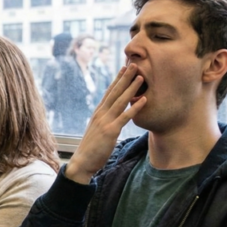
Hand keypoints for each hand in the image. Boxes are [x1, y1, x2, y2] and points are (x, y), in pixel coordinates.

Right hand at [64, 65, 145, 184]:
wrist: (82, 162)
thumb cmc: (91, 149)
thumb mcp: (97, 130)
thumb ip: (105, 121)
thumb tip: (113, 117)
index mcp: (98, 112)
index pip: (109, 92)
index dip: (117, 79)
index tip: (124, 68)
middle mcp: (101, 114)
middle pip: (115, 92)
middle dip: (125, 78)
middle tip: (134, 64)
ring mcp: (105, 121)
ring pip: (120, 101)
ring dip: (131, 88)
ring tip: (141, 77)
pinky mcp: (110, 131)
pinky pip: (125, 117)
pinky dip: (135, 107)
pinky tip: (144, 100)